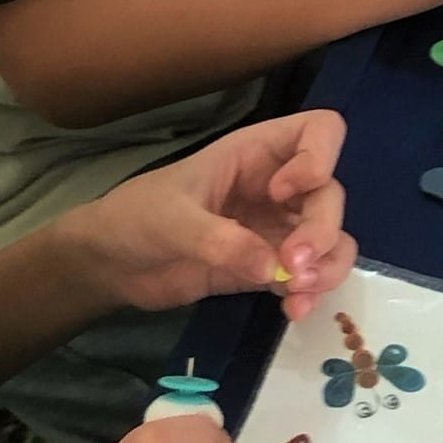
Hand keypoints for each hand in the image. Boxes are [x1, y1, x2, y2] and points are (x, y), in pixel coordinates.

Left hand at [63, 113, 354, 322]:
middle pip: (330, 195)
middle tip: (294, 266)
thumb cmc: (136, 219)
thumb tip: (273, 268)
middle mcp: (276, 186)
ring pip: (330, 239)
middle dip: (321, 231)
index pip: (320, 131)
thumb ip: (219, 241)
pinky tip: (292, 311)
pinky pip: (309, 276)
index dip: (320, 157)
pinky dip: (311, 294)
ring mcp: (274, 228)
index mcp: (254, 153)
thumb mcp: (172, 221)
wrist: (112, 265)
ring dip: (327, 266)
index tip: (284, 193)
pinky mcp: (267, 268)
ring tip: (298, 293)